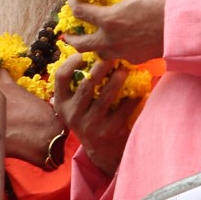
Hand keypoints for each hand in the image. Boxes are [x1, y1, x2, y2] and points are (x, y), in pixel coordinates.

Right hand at [50, 53, 139, 174]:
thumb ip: (76, 84)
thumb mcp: (75, 104)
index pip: (60, 78)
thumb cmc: (89, 116)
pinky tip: (139, 90)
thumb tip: (86, 50)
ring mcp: (89, 125)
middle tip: (111, 56)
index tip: (83, 54)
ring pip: (104, 98)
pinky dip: (132, 99)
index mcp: (62, 103)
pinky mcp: (107, 132)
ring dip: (116, 82)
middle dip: (99, 69)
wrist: (101, 149)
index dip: (70, 63)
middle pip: (85, 86)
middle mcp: (72, 115)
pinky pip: (121, 111)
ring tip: (125, 70)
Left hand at [60, 0, 166, 62]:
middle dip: (71, 40)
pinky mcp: (134, 58)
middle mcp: (110, 39)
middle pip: (81, 44)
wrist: (181, 28)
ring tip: (92, 43)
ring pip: (99, 54)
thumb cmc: (160, 5)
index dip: (73, 5)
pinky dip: (113, 51)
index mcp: (108, 19)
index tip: (72, 2)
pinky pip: (117, 57)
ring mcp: (121, 51)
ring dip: (92, 48)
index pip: (81, 13)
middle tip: (67, 37)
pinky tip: (117, 45)